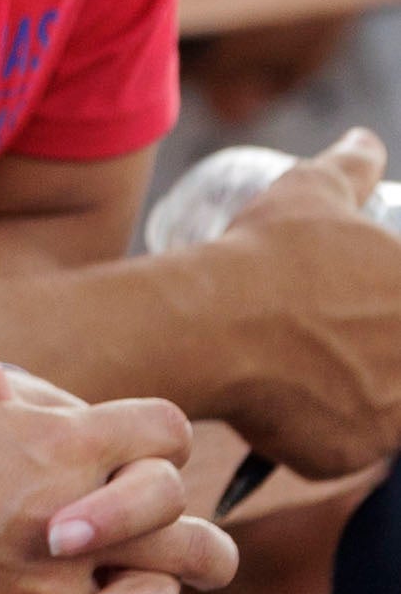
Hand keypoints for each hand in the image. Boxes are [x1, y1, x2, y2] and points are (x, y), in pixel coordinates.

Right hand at [212, 130, 400, 474]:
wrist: (211, 322)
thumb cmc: (267, 253)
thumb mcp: (313, 192)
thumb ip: (351, 164)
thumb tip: (363, 138)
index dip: (390, 315)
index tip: (364, 313)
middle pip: (399, 365)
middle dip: (377, 357)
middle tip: (325, 342)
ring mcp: (395, 415)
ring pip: (384, 410)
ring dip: (356, 396)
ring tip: (302, 371)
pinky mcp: (354, 454)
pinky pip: (346, 449)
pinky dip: (318, 434)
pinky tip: (284, 402)